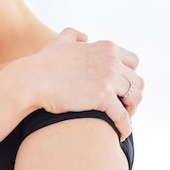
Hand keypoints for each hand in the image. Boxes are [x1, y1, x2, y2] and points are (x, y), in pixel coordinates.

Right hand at [19, 28, 142, 140]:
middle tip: (122, 109)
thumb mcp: (59, 42)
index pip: (133, 62)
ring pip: (134, 98)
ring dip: (130, 112)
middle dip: (131, 96)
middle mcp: (111, 61)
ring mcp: (108, 79)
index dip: (129, 77)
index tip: (120, 89)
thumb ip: (73, 35)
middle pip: (137, 82)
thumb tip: (84, 37)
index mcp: (106, 48)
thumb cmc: (42, 64)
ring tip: (120, 121)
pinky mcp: (103, 97)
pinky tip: (119, 134)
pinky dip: (125, 127)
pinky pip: (123, 116)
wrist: (31, 80)